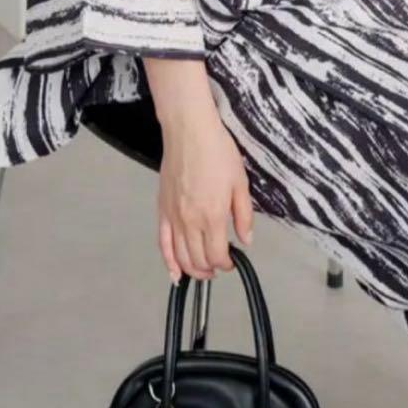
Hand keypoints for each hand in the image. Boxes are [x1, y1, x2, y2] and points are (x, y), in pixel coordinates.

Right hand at [156, 110, 254, 284]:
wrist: (189, 132)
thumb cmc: (218, 153)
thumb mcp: (240, 182)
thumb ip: (243, 215)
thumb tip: (245, 241)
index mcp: (212, 216)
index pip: (216, 255)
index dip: (226, 264)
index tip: (232, 261)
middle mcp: (190, 222)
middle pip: (197, 260)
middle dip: (210, 269)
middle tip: (219, 266)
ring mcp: (173, 218)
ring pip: (180, 257)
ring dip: (192, 270)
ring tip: (203, 271)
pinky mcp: (162, 210)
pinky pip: (163, 244)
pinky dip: (168, 263)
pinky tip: (175, 274)